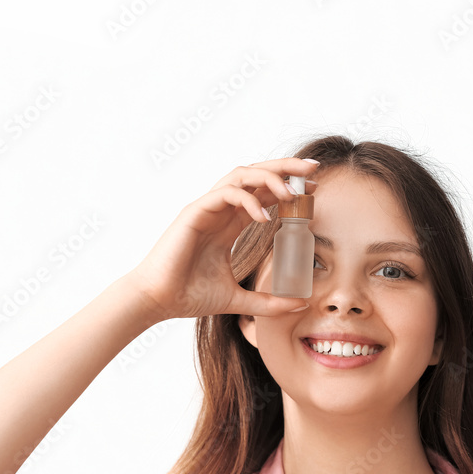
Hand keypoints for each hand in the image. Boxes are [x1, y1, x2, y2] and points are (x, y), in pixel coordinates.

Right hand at [128, 158, 319, 321]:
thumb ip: (268, 301)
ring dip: (270, 177)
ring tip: (292, 192)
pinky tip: (265, 216)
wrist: (159, 301)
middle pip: (255, 175)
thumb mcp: (239, 299)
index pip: (263, 194)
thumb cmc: (190, 296)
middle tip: (313, 170)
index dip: (288, 188)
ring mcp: (206, 208)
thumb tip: (299, 305)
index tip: (313, 190)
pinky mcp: (194, 212)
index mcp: (229, 224)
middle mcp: (219, 210)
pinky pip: (226, 194)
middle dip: (286, 168)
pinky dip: (248, 199)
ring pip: (241, 175)